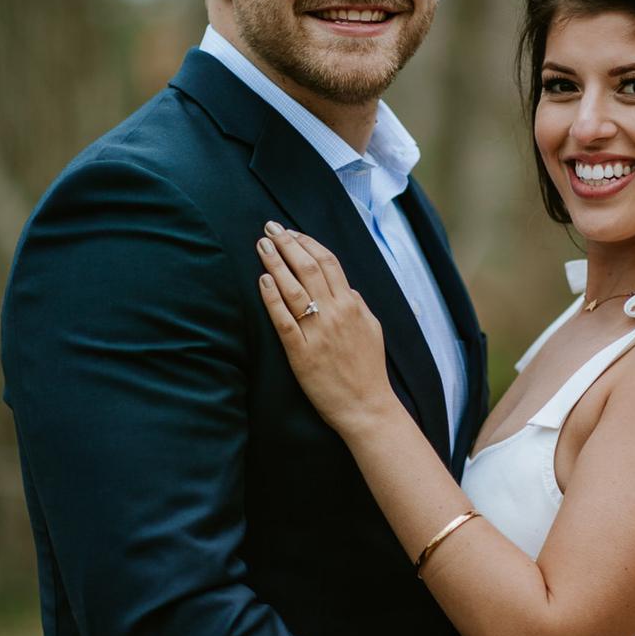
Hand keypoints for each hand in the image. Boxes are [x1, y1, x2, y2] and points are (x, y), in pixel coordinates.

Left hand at [257, 223, 392, 433]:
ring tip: (262, 246)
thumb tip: (347, 288)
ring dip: (276, 263)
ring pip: (294, 288)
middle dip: (287, 244)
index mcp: (352, 305)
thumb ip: (359, 305)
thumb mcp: (372, 329)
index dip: (307, 243)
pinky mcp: (302, 353)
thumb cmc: (369, 369)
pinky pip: (284, 320)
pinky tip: (262, 281)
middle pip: (308, 268)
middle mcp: (336, 313)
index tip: (291, 232)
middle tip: (270, 228)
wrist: (367, 406)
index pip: (328, 262)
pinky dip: (272, 298)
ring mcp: (318, 332)